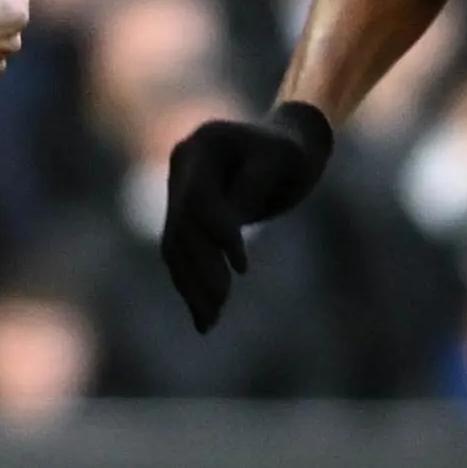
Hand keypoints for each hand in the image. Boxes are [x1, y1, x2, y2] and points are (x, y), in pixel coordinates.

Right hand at [159, 103, 334, 332]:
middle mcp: (181, 166)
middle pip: (181, 227)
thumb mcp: (282, 162)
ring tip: (208, 323)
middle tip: (220, 308)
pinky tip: (203, 314)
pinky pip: (180, 251)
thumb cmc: (291, 153)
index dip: (217, 233)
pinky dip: (191, 282)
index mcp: (202, 146)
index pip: (198, 198)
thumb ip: (251, 189)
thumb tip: (226, 230)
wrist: (286, 144)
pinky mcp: (182, 212)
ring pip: (175, 245)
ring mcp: (177, 189)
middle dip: (201, 269)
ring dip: (191, 285)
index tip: (243, 267)